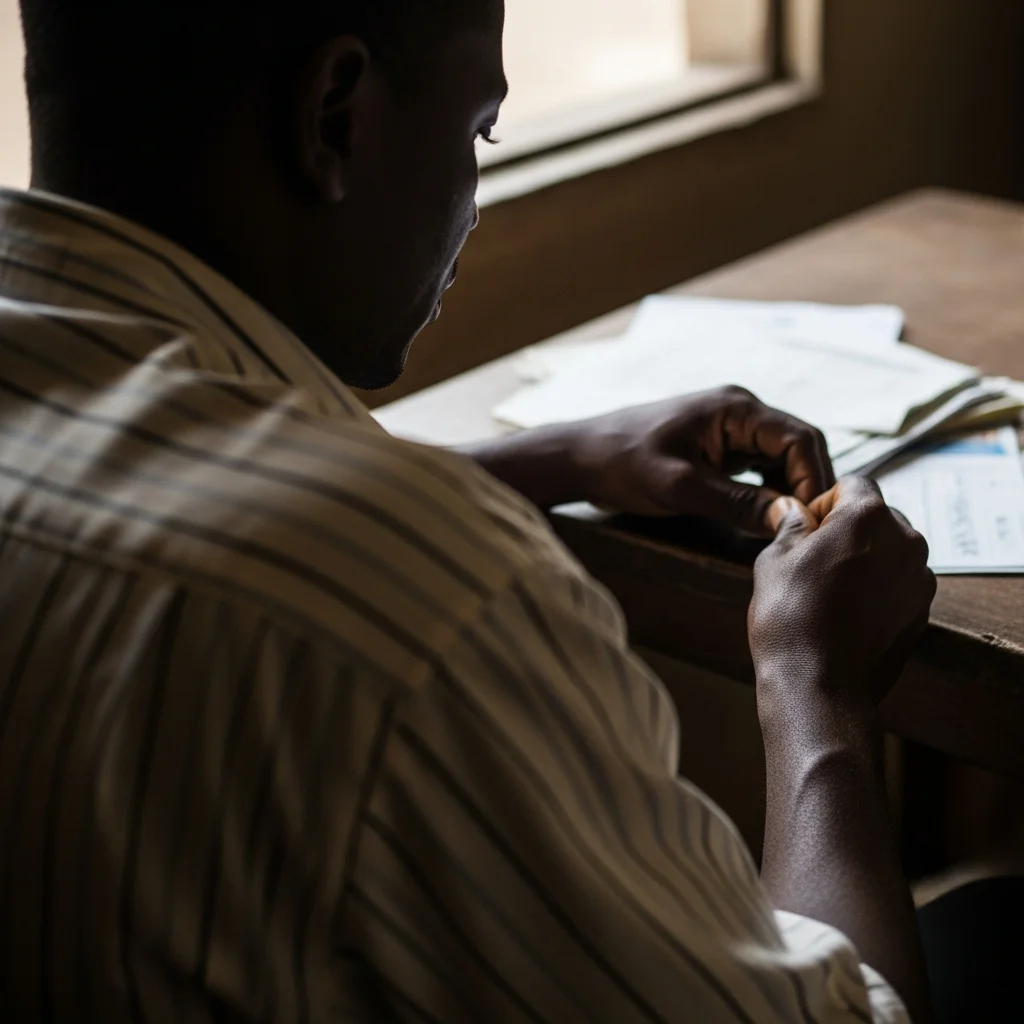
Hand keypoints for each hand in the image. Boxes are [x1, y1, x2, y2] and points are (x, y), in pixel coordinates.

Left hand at [569, 387, 834, 534]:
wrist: (581, 457)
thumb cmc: (623, 464)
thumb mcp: (680, 488)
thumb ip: (736, 503)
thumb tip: (789, 518)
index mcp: (736, 408)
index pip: (801, 438)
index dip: (813, 479)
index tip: (812, 520)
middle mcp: (740, 412)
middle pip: (798, 448)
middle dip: (806, 487)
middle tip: (809, 531)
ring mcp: (730, 430)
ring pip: (781, 460)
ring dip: (789, 491)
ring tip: (792, 529)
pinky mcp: (719, 448)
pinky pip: (759, 468)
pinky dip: (769, 493)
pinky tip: (766, 520)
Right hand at [750, 478, 936, 715]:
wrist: (819, 684)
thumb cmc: (791, 618)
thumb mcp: (773, 560)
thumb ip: (791, 526)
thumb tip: (795, 513)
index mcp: (868, 517)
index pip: (852, 484)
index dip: (823, 503)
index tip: (805, 529)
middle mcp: (905, 541)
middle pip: (876, 516)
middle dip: (847, 530)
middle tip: (813, 560)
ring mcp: (919, 578)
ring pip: (890, 550)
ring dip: (865, 559)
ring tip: (829, 591)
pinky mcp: (922, 610)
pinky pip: (898, 583)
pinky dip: (877, 588)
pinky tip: (846, 612)